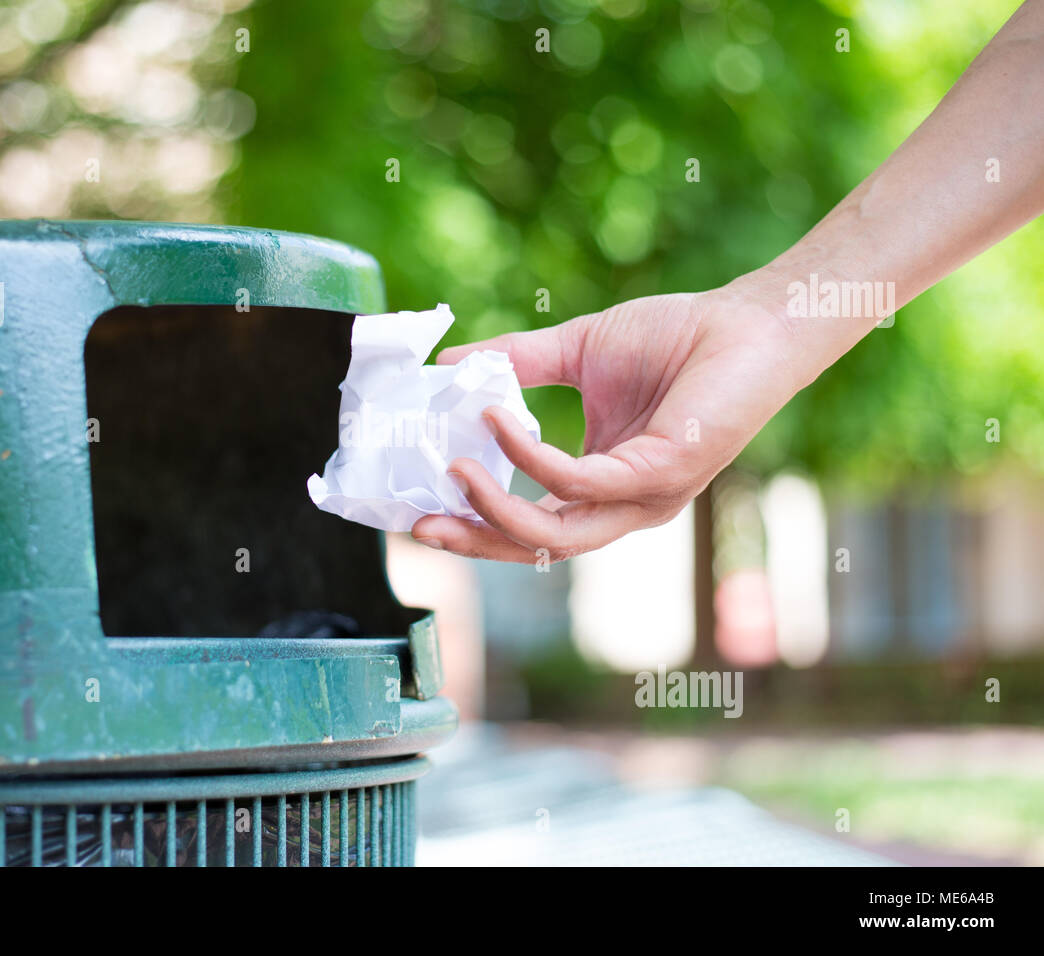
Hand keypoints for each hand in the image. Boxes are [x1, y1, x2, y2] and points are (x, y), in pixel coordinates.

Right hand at [410, 287, 807, 562]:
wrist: (747, 319)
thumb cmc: (674, 338)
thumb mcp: (575, 352)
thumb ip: (516, 364)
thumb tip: (448, 365)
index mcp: (602, 486)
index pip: (532, 524)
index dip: (477, 523)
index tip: (423, 507)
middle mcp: (623, 504)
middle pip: (537, 547)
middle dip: (475, 541)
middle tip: (420, 527)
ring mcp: (645, 496)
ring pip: (558, 533)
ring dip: (497, 510)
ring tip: (453, 471)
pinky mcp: (663, 472)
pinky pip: (582, 481)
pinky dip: (532, 457)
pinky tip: (498, 421)